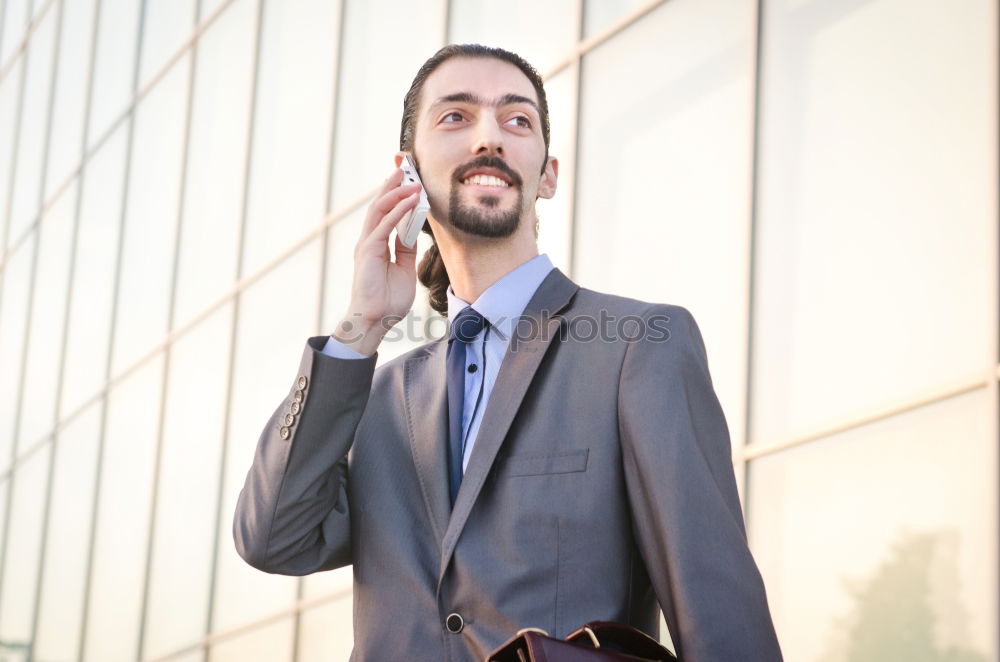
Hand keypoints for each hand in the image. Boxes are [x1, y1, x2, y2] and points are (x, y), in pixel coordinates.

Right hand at [332, 168, 421, 355]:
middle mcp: (369, 240)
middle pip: (380, 205)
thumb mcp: (404, 268)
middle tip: (406, 168)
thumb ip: (406, 248)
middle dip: (392, 185)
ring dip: (396, 192)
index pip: (386, 212)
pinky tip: (409, 201)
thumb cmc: (388, 300)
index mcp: (378, 244)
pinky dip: (397, 211)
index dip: (396, 195)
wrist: (375, 320)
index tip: (409, 180)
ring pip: (379, 210)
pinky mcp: (368, 250)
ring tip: (410, 179)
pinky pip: (383, 225)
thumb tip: (414, 231)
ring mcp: (367, 244)